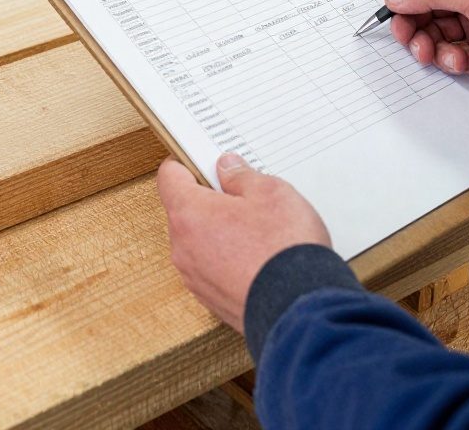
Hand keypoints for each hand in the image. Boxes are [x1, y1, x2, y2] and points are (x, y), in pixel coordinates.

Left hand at [156, 153, 330, 332]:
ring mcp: (196, 278)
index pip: (169, 176)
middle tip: (242, 194)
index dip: (186, 162)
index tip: (203, 159)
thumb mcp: (271, 192)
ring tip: (257, 229)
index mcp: (189, 214)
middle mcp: (184, 248)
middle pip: (184, 210)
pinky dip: (228, 259)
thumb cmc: (283, 250)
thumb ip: (242, 176)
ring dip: (220, 231)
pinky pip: (213, 269)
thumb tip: (228, 168)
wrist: (299, 308)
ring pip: (199, 242)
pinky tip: (258, 256)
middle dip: (209, 199)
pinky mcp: (213, 300)